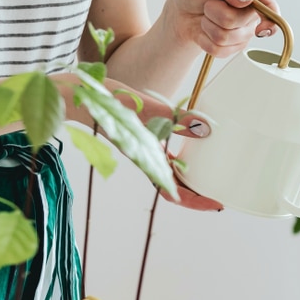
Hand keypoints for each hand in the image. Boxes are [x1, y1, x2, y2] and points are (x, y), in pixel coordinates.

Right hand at [102, 76, 221, 210]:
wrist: (75, 94)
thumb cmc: (102, 101)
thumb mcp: (142, 107)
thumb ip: (174, 118)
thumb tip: (206, 128)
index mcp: (145, 159)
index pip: (172, 192)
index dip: (195, 202)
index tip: (217, 205)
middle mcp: (146, 159)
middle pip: (175, 188)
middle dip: (199, 195)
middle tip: (224, 195)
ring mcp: (145, 151)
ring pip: (171, 175)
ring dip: (192, 181)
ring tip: (216, 180)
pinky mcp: (144, 139)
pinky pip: (167, 157)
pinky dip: (184, 160)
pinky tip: (197, 152)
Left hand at [164, 0, 279, 57]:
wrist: (180, 14)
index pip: (270, 9)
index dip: (269, 21)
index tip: (259, 29)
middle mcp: (250, 13)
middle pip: (237, 21)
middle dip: (216, 12)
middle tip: (209, 5)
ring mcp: (243, 32)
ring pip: (226, 37)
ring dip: (208, 26)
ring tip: (206, 17)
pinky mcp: (232, 48)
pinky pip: (219, 50)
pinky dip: (205, 40)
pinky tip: (205, 31)